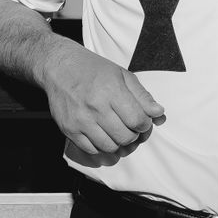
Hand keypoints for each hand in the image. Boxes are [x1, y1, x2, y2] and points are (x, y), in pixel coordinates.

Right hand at [41, 38, 164, 157]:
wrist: (59, 67)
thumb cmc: (93, 69)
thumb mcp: (122, 75)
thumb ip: (142, 96)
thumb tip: (158, 113)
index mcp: (112, 90)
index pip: (138, 120)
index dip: (145, 124)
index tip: (142, 121)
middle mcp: (95, 106)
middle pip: (125, 137)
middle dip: (133, 135)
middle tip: (130, 127)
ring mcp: (80, 120)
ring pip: (110, 147)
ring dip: (118, 143)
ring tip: (117, 131)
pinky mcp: (69, 129)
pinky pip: (91, 150)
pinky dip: (101, 146)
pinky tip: (103, 134)